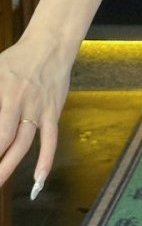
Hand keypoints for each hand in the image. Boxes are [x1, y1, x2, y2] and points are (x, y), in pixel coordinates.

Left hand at [0, 32, 73, 198]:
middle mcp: (18, 101)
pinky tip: (39, 180)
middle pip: (3, 138)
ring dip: (9, 167)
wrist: (52, 45)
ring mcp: (38, 108)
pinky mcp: (53, 112)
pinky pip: (50, 139)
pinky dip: (46, 160)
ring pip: (23, 144)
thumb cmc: (17, 59)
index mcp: (2, 90)